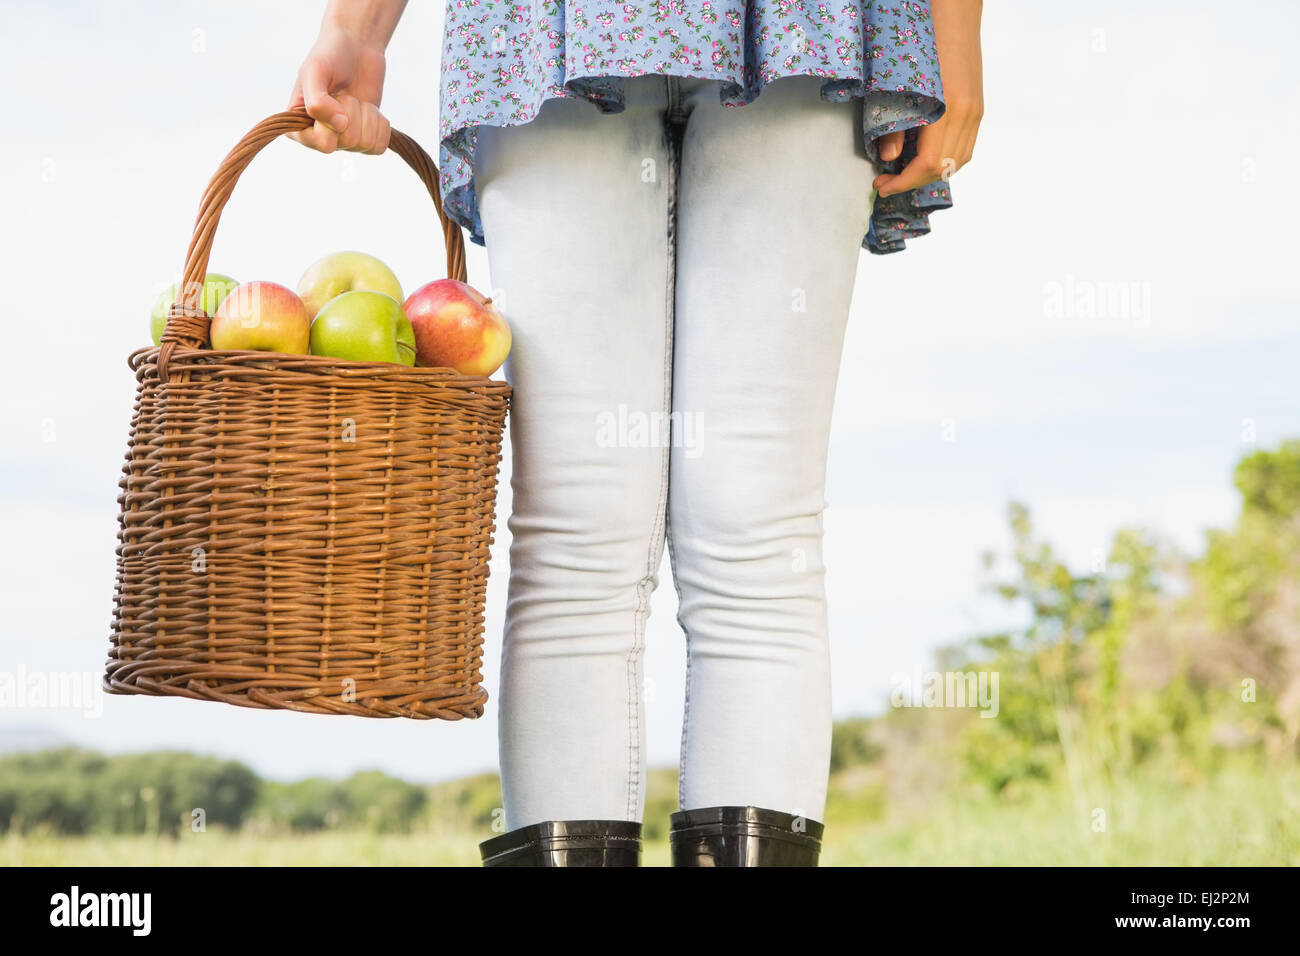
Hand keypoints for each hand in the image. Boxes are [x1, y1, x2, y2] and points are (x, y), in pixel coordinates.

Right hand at [287, 25, 391, 154]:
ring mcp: (344, 140)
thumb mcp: (314, 72)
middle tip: (343, 93)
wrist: (356, 46)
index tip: (331, 97)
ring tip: (354, 98)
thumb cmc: (329, 56)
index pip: (323, 144)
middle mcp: (321, 138)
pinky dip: (380, 123)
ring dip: (366, 114)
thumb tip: (341, 126)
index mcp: (299, 128)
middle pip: (349, 141)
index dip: (333, 120)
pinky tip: (370, 109)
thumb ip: (318, 102)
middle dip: (352, 110)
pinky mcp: (366, 137)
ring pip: (367, 143)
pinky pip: (380, 146)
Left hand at [873, 0, 982, 197]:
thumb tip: (888, 160)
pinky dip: (946, 158)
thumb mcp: (894, 84)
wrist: (953, 9)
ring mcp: (976, 110)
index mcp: (947, 109)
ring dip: (931, 172)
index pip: (929, 164)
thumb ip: (893, 125)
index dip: (903, 183)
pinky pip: (966, 145)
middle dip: (914, 181)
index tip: (881, 186)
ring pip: (959, 161)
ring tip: (904, 171)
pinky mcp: (978, 105)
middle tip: (887, 181)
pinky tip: (925, 155)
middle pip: (945, 167)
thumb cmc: (921, 41)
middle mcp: (968, 113)